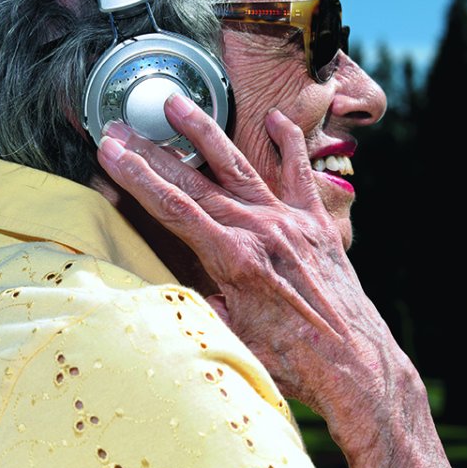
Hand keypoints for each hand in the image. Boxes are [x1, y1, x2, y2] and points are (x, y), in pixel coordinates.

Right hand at [98, 94, 466, 467]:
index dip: (137, 177)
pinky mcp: (317, 224)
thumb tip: (167, 291)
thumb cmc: (293, 361)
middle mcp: (260, 230)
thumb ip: (200, 305)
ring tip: (177, 104)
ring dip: (205, 133)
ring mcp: (290, 221)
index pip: (173, 208)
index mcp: (234, 259)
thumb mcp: (233, 340)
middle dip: (153, 152)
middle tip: (123, 125)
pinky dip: (288, 143)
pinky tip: (274, 118)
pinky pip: (299, 173)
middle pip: (194, 181)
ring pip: (239, 166)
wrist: (356, 363)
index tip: (110, 151)